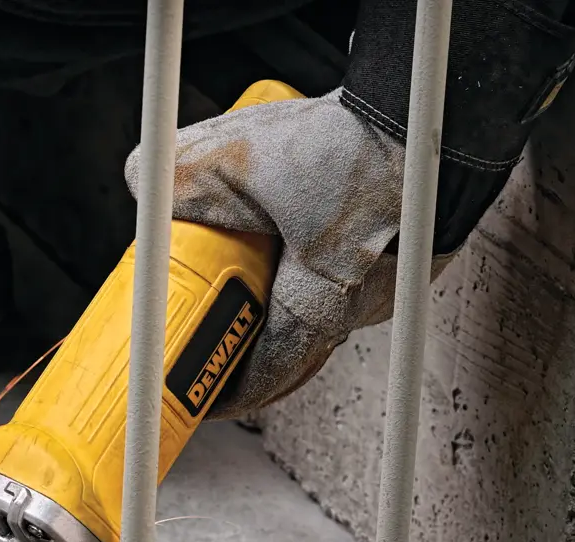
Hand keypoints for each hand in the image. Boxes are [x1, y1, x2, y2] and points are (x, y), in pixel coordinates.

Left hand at [126, 89, 456, 419]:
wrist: (433, 110)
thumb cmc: (354, 141)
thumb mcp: (240, 157)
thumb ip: (179, 177)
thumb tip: (141, 183)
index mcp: (322, 303)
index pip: (266, 377)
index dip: (226, 394)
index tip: (197, 397)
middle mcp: (363, 305)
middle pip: (290, 352)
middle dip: (245, 352)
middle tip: (207, 338)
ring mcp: (389, 282)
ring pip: (320, 316)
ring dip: (277, 310)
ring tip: (239, 286)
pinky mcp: (403, 253)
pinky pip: (347, 282)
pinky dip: (309, 277)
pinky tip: (289, 244)